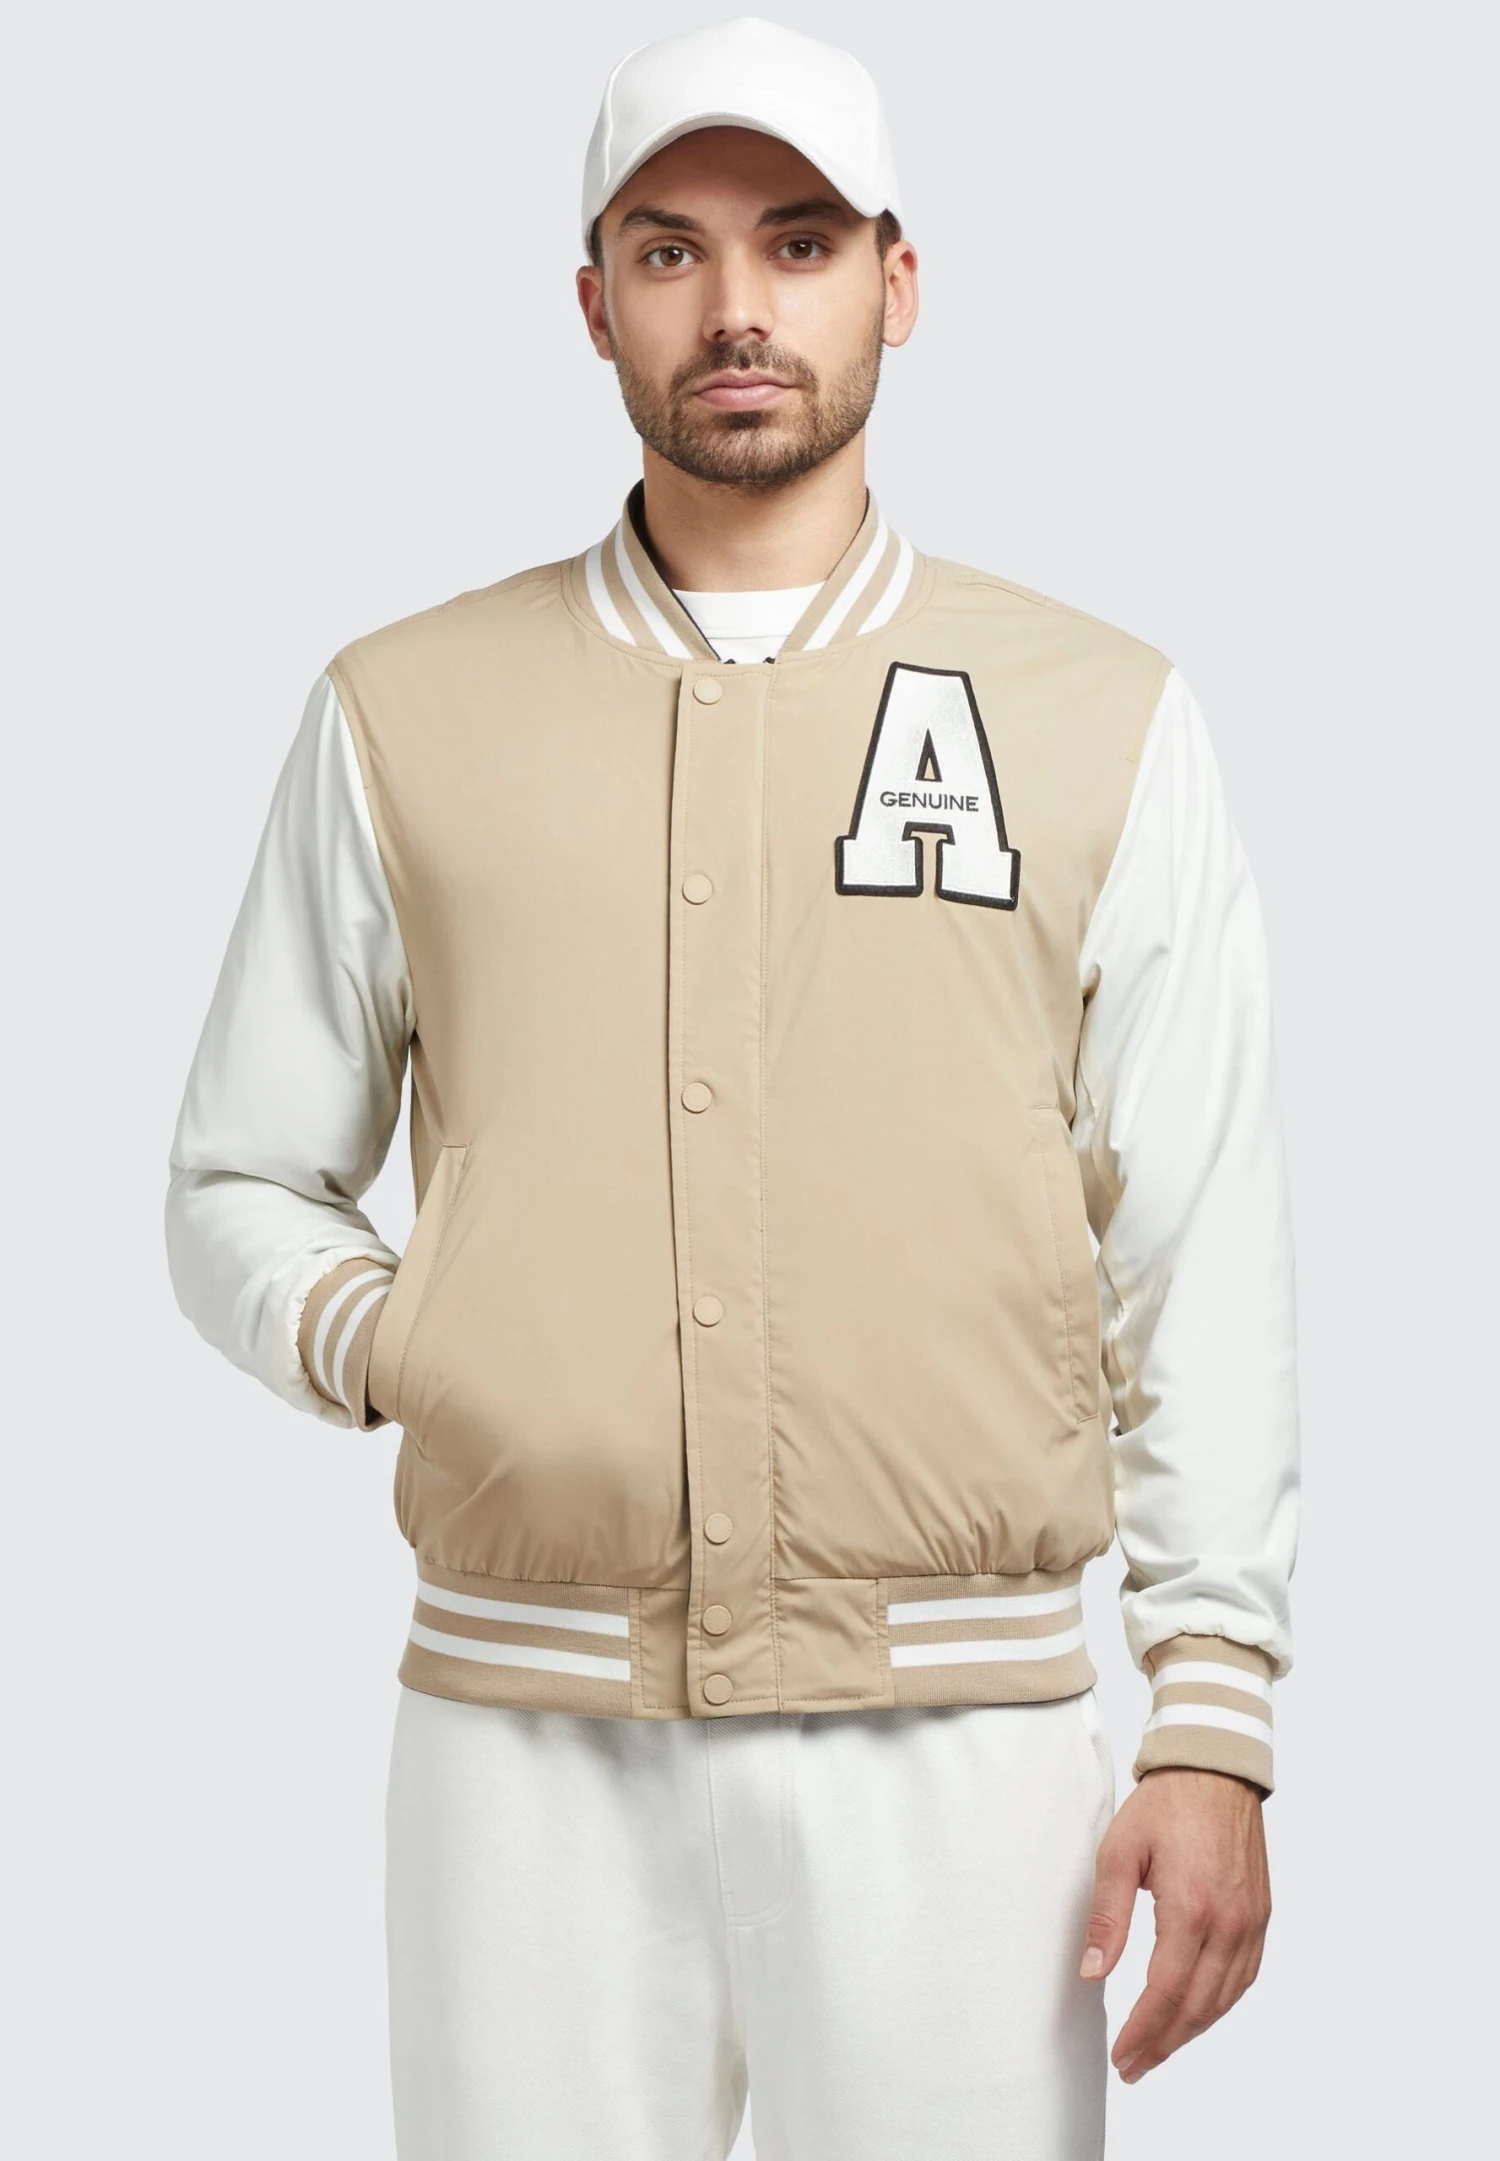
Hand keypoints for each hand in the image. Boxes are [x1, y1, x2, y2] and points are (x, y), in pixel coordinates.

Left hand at [1079, 1765, 1270, 2081]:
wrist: (1215, 1768)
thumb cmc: (1164, 1805)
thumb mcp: (1119, 1851)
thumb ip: (1108, 1916)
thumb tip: (1092, 1972)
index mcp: (1192, 1908)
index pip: (1165, 1991)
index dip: (1142, 2031)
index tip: (1122, 2057)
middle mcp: (1230, 1922)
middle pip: (1197, 2005)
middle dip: (1164, 2043)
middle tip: (1134, 2066)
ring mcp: (1252, 1921)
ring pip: (1224, 1998)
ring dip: (1192, 2030)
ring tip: (1159, 2048)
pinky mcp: (1261, 1914)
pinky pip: (1244, 1976)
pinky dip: (1220, 2004)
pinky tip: (1198, 2013)